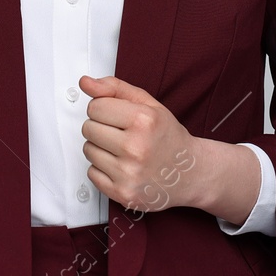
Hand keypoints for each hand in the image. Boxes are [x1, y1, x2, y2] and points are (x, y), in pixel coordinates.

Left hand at [79, 75, 199, 213]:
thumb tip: (85, 82)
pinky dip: (102, 169)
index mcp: (144, 121)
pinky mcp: (122, 193)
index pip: (95, 107)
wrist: (190, 173)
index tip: (119, 116)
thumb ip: (114, 88)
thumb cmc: (168, 137)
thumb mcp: (148, 104)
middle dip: (102, 127)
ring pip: (88, 150)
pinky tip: (122, 166)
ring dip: (101, 148)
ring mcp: (129, 174)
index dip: (105, 109)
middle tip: (123, 133)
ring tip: (124, 150)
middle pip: (88, 128)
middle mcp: (136, 148)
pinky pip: (91, 173)